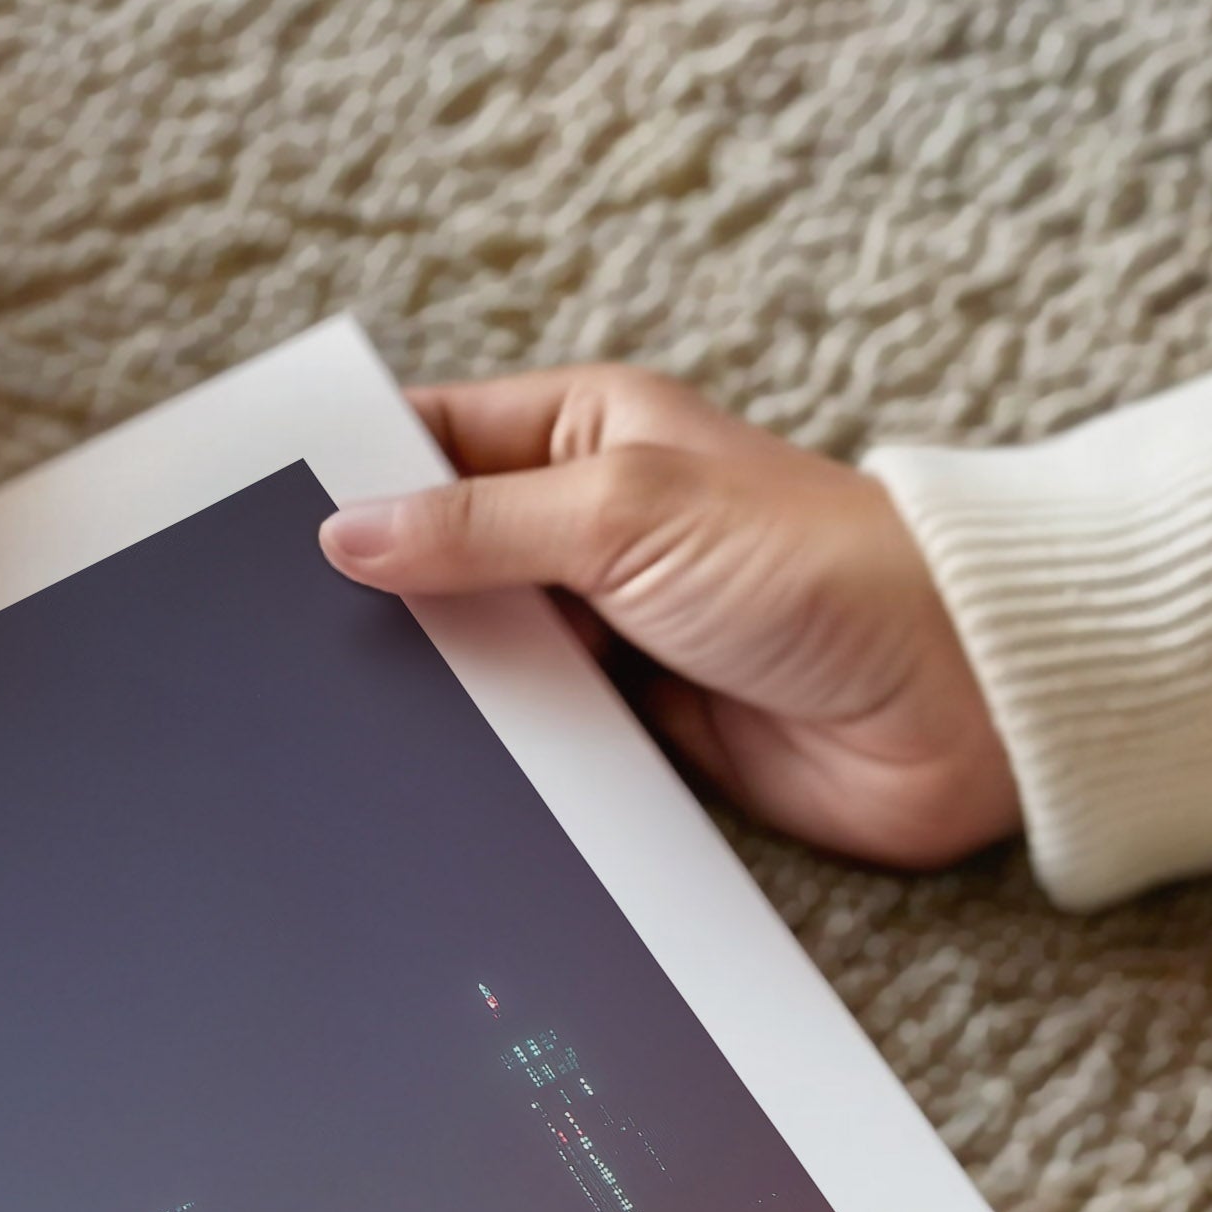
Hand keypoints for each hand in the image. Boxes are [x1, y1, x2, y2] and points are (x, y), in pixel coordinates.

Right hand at [317, 365, 1018, 869]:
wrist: (949, 704)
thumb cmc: (820, 567)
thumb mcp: (625, 515)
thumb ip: (478, 528)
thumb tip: (348, 532)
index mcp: (585, 433)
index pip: (431, 440)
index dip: (350, 474)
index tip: (262, 520)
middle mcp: (590, 528)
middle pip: (441, 558)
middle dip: (374, 595)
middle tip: (274, 640)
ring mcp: (607, 633)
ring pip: (478, 659)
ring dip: (430, 687)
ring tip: (331, 717)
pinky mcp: (633, 730)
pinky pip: (532, 740)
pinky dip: (490, 756)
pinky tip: (425, 777)